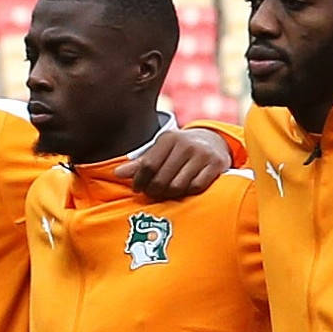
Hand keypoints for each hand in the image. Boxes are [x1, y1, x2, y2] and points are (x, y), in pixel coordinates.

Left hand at [114, 128, 230, 199]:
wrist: (214, 143)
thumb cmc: (180, 151)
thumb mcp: (161, 152)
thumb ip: (140, 164)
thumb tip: (117, 173)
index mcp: (168, 138)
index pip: (148, 165)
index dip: (140, 181)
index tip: (137, 188)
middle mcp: (186, 144)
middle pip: (162, 178)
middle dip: (154, 190)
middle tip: (153, 193)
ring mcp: (202, 154)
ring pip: (178, 185)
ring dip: (170, 194)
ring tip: (167, 193)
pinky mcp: (215, 165)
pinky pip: (196, 187)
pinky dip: (188, 192)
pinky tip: (184, 190)